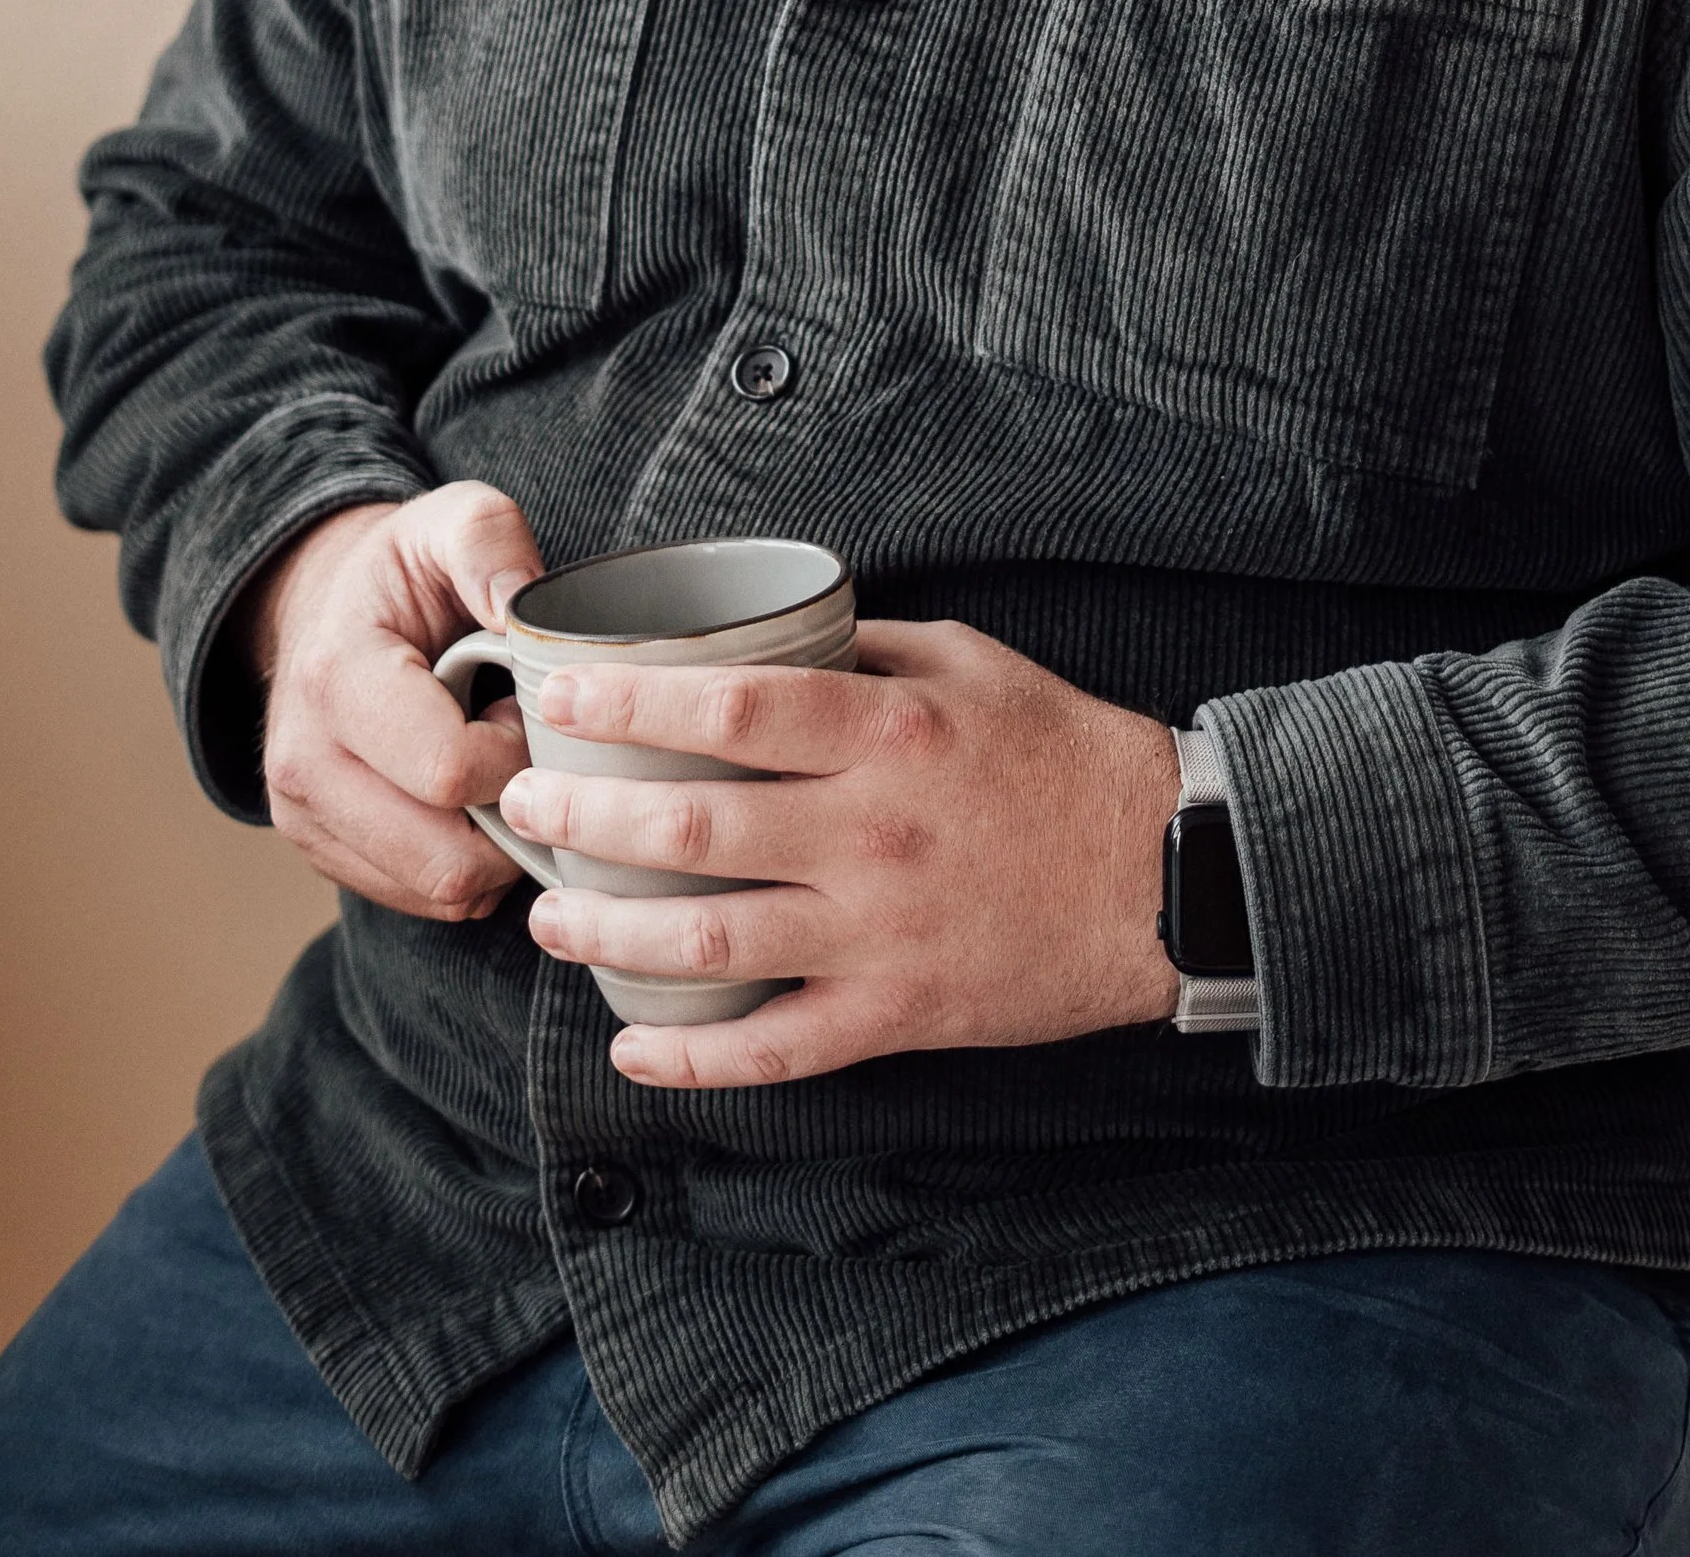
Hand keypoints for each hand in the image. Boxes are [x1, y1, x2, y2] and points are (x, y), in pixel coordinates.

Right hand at [244, 484, 545, 919]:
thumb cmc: (406, 570)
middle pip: (447, 858)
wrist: (326, 609)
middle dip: (513, 812)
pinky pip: (426, 901)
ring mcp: (304, 817)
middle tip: (521, 750)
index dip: (515, 749)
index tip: (521, 706)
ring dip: (496, 845)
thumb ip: (492, 544)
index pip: (448, 771)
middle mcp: (304, 761)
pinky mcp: (322, 852)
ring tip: (498, 772)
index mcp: (337, 678)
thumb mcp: (453, 520)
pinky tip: (475, 802)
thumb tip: (521, 606)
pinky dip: (472, 866)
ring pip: (440, 892)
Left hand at [503, 618, 1180, 1086]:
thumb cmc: (1061, 751)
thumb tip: (760, 630)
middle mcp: (873, 832)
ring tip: (551, 916)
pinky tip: (635, 1050)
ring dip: (610, 933)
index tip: (561, 694)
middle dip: (588, 817)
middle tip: (525, 805)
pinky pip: (776, 1048)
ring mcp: (880, 932)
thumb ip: (861, 647)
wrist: (1164, 871)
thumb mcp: (967, 661)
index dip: (630, 702)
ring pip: (710, 943)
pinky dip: (694, 1058)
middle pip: (694, 826)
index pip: (731, 706)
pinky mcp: (898, 1014)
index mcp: (889, 731)